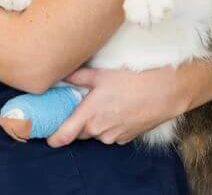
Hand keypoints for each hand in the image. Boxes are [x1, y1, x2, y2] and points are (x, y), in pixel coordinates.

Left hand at [46, 65, 187, 147]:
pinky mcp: (126, 138)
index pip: (63, 136)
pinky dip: (109, 125)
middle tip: (78, 106)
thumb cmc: (132, 80)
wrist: (165, 92)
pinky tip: (117, 109)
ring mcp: (113, 136)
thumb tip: (60, 74)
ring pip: (95, 133)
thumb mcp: (101, 74)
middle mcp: (99, 130)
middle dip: (76, 123)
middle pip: (79, 132)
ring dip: (94, 123)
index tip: (46, 133)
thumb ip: (77, 77)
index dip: (52, 137)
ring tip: (103, 103)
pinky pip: (110, 134)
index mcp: (88, 115)